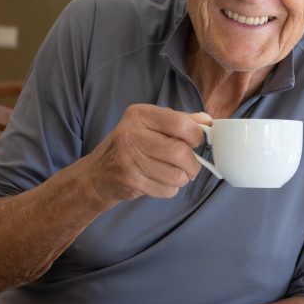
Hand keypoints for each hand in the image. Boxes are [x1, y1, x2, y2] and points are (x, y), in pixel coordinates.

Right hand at [81, 105, 210, 206]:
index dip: (196, 135)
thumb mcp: (150, 125)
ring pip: (176, 175)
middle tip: (190, 165)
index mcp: (139, 115)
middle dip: (192, 163)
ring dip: (182, 178)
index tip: (195, 141)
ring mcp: (129, 159)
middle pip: (180, 152)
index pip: (180, 123)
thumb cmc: (130, 146)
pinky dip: (170, 189)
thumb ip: (179, 120)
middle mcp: (131, 134)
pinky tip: (160, 181)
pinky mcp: (130, 181)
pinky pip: (167, 189)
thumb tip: (206, 120)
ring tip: (175, 174)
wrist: (97, 174)